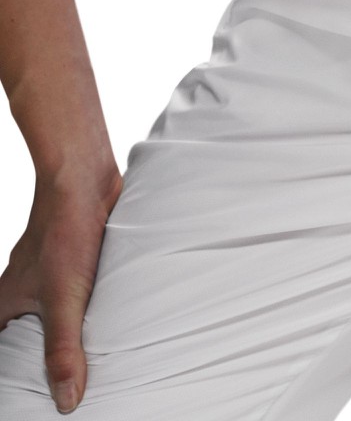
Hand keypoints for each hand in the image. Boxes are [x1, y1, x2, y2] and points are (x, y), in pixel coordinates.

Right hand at [0, 163, 122, 413]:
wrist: (86, 179)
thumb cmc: (66, 233)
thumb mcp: (63, 299)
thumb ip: (63, 349)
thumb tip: (66, 402)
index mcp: (5, 306)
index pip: (3, 355)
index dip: (12, 378)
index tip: (30, 402)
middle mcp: (23, 292)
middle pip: (28, 337)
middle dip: (45, 359)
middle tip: (73, 389)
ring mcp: (50, 274)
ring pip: (57, 313)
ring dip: (73, 331)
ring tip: (96, 360)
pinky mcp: (78, 259)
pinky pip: (80, 291)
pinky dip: (91, 305)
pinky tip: (112, 317)